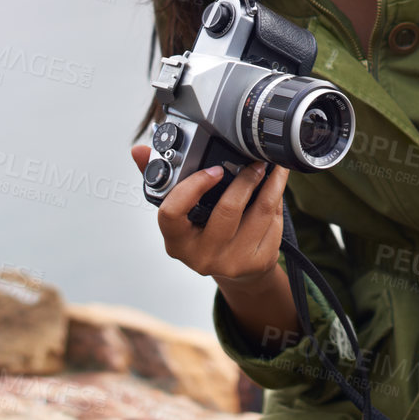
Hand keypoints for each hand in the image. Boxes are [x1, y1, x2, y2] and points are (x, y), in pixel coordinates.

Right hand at [130, 144, 289, 288]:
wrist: (237, 270)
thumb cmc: (205, 232)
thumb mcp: (182, 211)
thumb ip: (162, 178)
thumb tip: (139, 150)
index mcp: (176, 241)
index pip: (172, 212)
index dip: (193, 186)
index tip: (214, 169)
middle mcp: (201, 256)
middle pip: (226, 211)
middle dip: (245, 180)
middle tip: (255, 161)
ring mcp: (231, 262)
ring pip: (258, 213)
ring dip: (270, 184)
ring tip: (271, 167)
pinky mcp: (257, 262)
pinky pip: (273, 222)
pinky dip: (278, 199)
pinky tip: (277, 186)